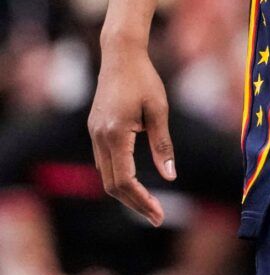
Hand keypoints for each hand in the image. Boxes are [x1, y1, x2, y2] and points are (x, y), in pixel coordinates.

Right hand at [86, 40, 174, 226]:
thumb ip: (162, 145)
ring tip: (149, 204)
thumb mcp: (159, 110)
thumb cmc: (144, 79)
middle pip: (112, 185)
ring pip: (106, 176)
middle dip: (134, 203)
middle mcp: (99, 139)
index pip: (124, 180)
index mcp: (116, 135)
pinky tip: (136, 182)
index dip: (141, 201)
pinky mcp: (95, 131)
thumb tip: (170, 176)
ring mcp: (94, 135)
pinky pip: (104, 162)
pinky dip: (119, 176)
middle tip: (157, 217)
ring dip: (126, 193)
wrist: (120, 56)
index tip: (158, 215)